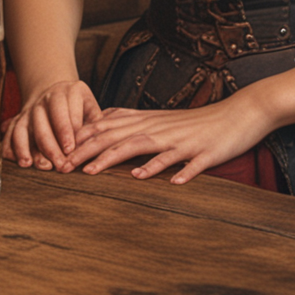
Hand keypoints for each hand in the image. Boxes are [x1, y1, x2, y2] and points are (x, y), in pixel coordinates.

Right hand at [5, 78, 102, 171]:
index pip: (64, 113)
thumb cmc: (84, 107)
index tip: (70, 150)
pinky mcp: (19, 118)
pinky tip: (12, 159)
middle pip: (42, 123)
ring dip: (24, 147)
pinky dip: (9, 145)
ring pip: (23, 127)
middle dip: (50, 146)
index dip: (66, 132)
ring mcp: (30, 108)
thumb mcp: (94, 109)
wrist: (61, 90)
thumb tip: (94, 147)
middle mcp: (46, 98)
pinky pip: (10, 132)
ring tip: (29, 164)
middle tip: (59, 165)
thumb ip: (95, 125)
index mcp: (68, 92)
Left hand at [66, 94, 275, 183]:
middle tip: (60, 167)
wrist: (240, 115)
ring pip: (141, 147)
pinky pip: (183, 162)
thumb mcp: (160, 122)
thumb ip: (131, 124)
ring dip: (113, 159)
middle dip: (84, 152)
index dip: (78, 140)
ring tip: (91, 173)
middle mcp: (158, 129)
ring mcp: (180, 140)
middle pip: (114, 137)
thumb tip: (100, 126)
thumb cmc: (197, 124)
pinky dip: (166, 170)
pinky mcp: (202, 152)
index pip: (104, 128)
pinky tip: (149, 179)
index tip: (54, 154)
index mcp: (146, 122)